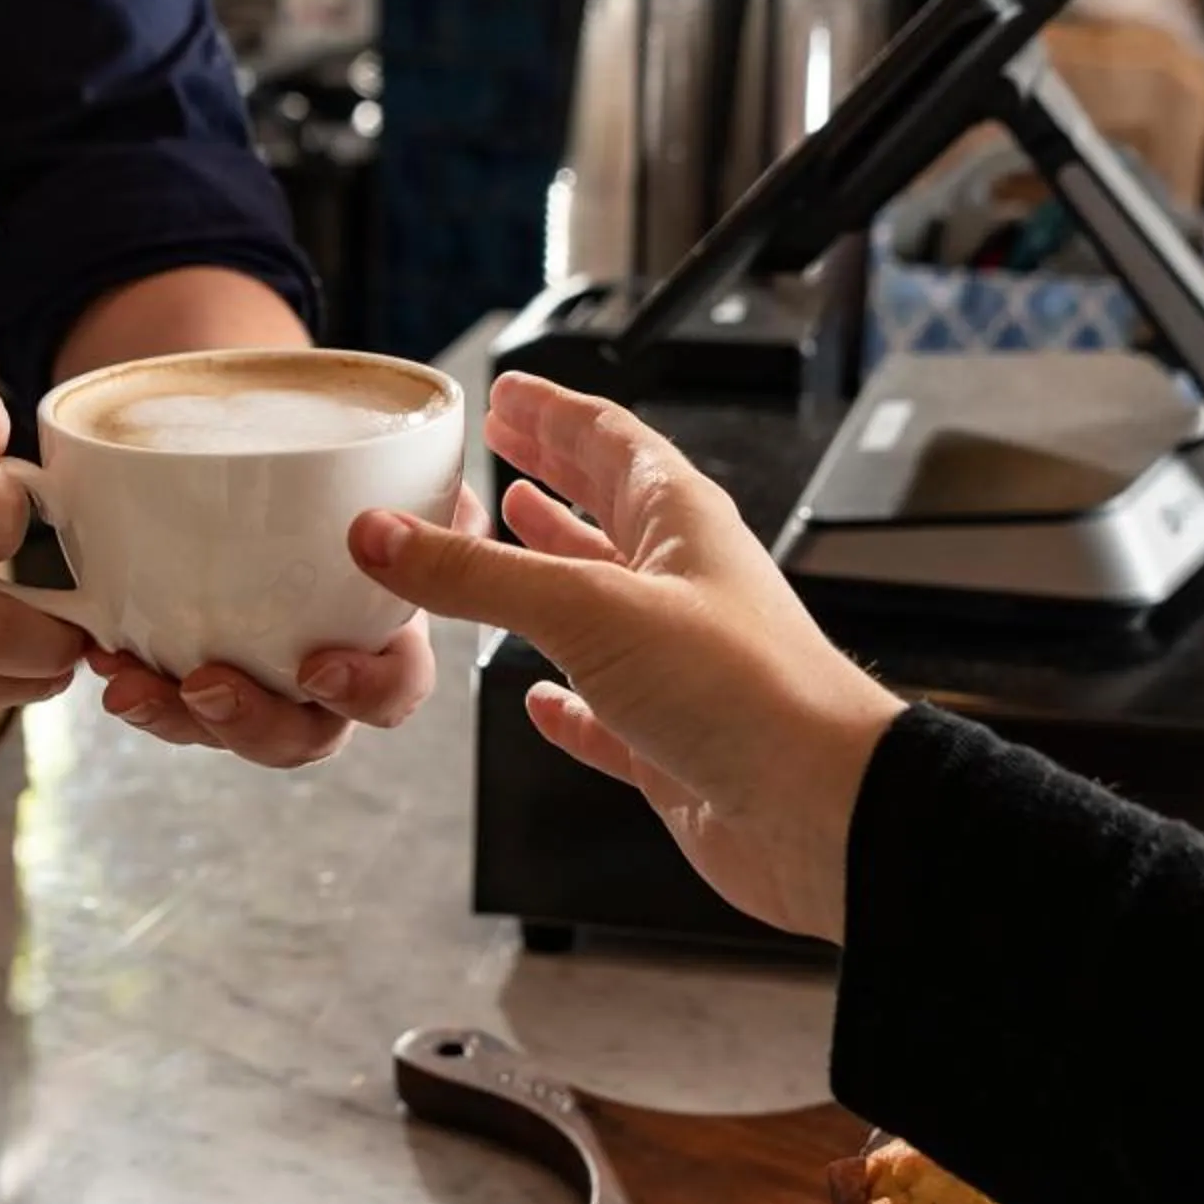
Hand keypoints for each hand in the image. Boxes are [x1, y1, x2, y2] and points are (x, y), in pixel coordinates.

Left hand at [91, 486, 489, 769]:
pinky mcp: (195, 664)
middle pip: (300, 735)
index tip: (318, 670)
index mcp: (385, 641)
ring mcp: (257, 679)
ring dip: (173, 717)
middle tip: (204, 688)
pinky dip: (134, 678)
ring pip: (222, 728)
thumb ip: (436, 499)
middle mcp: (322, 678)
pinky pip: (166, 693)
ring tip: (126, 683)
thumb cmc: (358, 480)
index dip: (364, 693)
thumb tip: (461, 511)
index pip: (394, 692)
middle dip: (251, 725)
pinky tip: (101, 650)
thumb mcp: (406, 480)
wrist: (278, 455)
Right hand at [348, 375, 903, 940]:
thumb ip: (480, 575)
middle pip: (605, 508)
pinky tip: (537, 701)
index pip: (608, 440)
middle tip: (499, 448)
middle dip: (549, 474)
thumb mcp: (590, 608)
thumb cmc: (747, 691)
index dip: (553, 412)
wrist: (821, 809)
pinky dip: (565, 702)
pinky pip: (604, 710)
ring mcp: (675, 665)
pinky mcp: (667, 742)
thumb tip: (382, 534)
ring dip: (548, 573)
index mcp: (679, 521)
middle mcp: (680, 584)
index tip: (508, 393)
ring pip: (598, 604)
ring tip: (503, 542)